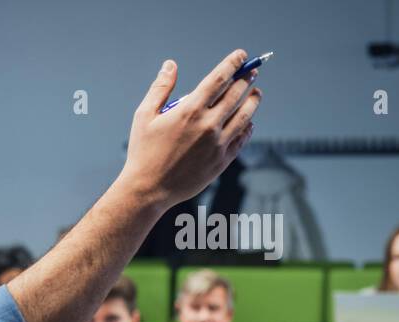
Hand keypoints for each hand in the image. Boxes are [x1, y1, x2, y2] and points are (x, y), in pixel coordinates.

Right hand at [117, 50, 262, 209]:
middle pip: (236, 94)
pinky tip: (248, 121)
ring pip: (246, 115)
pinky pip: (242, 138)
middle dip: (246, 79)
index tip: (241, 55)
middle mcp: (208, 125)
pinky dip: (248, 126)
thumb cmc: (143, 152)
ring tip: (256, 93)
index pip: (219, 78)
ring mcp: (218, 143)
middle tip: (250, 72)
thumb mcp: (144, 116)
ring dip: (253, 100)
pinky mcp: (222, 160)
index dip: (233, 63)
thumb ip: (160, 88)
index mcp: (189, 111)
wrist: (148, 189)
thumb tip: (170, 65)